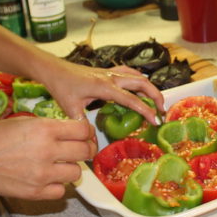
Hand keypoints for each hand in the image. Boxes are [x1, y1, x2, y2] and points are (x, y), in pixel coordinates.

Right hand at [0, 116, 96, 199]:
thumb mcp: (25, 122)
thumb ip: (51, 127)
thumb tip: (73, 132)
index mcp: (44, 129)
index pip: (83, 131)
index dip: (87, 132)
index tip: (85, 135)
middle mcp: (46, 151)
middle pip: (84, 151)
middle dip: (85, 149)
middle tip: (80, 150)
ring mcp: (42, 174)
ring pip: (76, 173)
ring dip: (70, 168)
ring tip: (58, 165)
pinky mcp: (35, 192)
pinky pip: (61, 191)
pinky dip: (57, 186)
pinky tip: (49, 179)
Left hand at [37, 60, 164, 123]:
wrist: (54, 70)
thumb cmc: (62, 87)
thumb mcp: (71, 109)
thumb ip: (84, 127)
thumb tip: (92, 146)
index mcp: (105, 87)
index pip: (132, 100)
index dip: (146, 110)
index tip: (156, 121)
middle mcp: (112, 77)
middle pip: (142, 83)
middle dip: (156, 96)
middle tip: (162, 111)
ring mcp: (111, 72)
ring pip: (138, 76)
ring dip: (150, 87)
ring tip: (156, 101)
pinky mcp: (109, 71)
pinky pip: (130, 72)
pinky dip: (140, 79)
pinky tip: (142, 87)